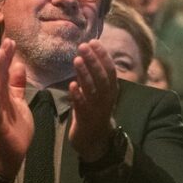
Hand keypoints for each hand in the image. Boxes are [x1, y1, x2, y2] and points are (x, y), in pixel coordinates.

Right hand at [0, 38, 33, 180]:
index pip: (3, 72)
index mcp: (1, 94)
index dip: (7, 57)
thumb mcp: (18, 102)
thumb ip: (17, 85)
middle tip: (7, 42)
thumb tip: (19, 65)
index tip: (12, 41)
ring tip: (1, 56)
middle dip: (2, 59)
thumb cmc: (14, 128)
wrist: (9, 154)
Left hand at [69, 40, 118, 161]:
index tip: (93, 41)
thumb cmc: (94, 111)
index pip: (110, 69)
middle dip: (93, 60)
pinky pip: (82, 105)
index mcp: (111, 90)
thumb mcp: (98, 92)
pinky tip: (72, 85)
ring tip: (77, 59)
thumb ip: (93, 76)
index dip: (103, 55)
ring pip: (92, 89)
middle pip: (102, 77)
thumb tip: (87, 53)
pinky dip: (77, 95)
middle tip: (83, 46)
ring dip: (85, 74)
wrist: (94, 140)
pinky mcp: (85, 119)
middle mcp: (106, 98)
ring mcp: (96, 109)